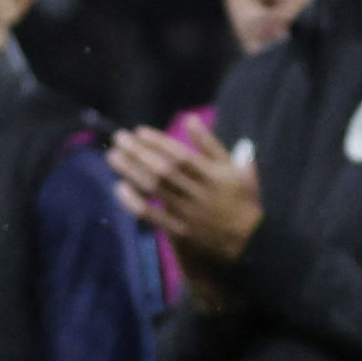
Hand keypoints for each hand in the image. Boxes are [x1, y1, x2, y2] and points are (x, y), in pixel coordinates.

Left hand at [110, 121, 263, 273]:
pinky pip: (152, 215)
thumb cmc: (240, 200)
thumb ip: (211, 144)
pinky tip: (119, 188)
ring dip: (131, 171)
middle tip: (118, 138)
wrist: (248, 241)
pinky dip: (134, 202)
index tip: (139, 131)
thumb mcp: (234, 168)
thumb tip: (191, 119)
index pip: (181, 155)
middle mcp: (198, 191)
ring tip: (113, 156)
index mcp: (213, 174)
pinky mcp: (178, 230)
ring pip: (154, 189)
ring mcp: (186, 212)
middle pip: (163, 169)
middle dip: (138, 152)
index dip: (158, 142)